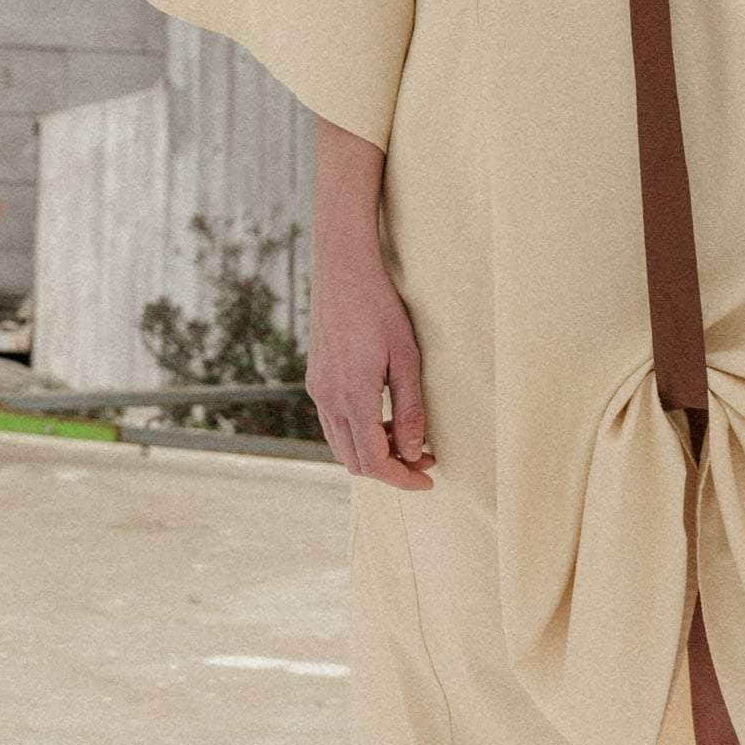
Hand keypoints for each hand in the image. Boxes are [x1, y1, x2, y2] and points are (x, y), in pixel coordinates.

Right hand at [306, 118, 434, 489]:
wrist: (342, 265)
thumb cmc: (381, 306)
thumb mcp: (407, 358)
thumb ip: (410, 410)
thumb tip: (414, 453)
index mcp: (352, 396)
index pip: (374, 461)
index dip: (402, 479)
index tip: (429, 479)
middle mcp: (327, 398)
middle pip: (355, 461)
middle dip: (391, 469)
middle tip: (425, 459)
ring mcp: (318, 389)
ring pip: (343, 445)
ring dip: (375, 452)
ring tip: (408, 439)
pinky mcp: (316, 378)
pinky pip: (335, 424)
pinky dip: (361, 434)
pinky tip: (385, 418)